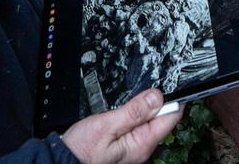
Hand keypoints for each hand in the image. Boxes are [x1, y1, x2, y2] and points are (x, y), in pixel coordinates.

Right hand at [62, 89, 182, 163]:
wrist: (64, 161)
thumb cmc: (82, 148)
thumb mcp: (107, 124)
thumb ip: (134, 111)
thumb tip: (157, 96)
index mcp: (142, 144)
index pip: (170, 118)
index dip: (174, 98)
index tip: (172, 83)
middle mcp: (142, 149)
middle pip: (162, 120)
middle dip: (159, 101)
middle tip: (150, 84)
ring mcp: (134, 149)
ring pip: (149, 123)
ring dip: (146, 108)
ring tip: (138, 95)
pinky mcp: (126, 147)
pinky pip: (138, 128)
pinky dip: (137, 115)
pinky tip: (129, 109)